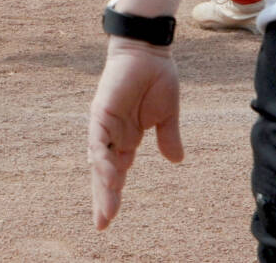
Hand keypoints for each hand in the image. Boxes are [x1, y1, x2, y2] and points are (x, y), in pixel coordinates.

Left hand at [88, 39, 183, 230]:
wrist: (149, 50)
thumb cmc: (156, 78)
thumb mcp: (167, 115)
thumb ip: (168, 137)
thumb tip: (175, 161)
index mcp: (126, 137)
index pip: (118, 172)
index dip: (112, 195)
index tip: (107, 220)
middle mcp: (112, 133)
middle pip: (104, 171)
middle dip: (103, 197)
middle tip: (102, 224)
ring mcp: (105, 122)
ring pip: (100, 159)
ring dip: (104, 182)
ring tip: (107, 207)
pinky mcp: (102, 110)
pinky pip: (100, 137)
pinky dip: (103, 155)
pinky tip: (108, 172)